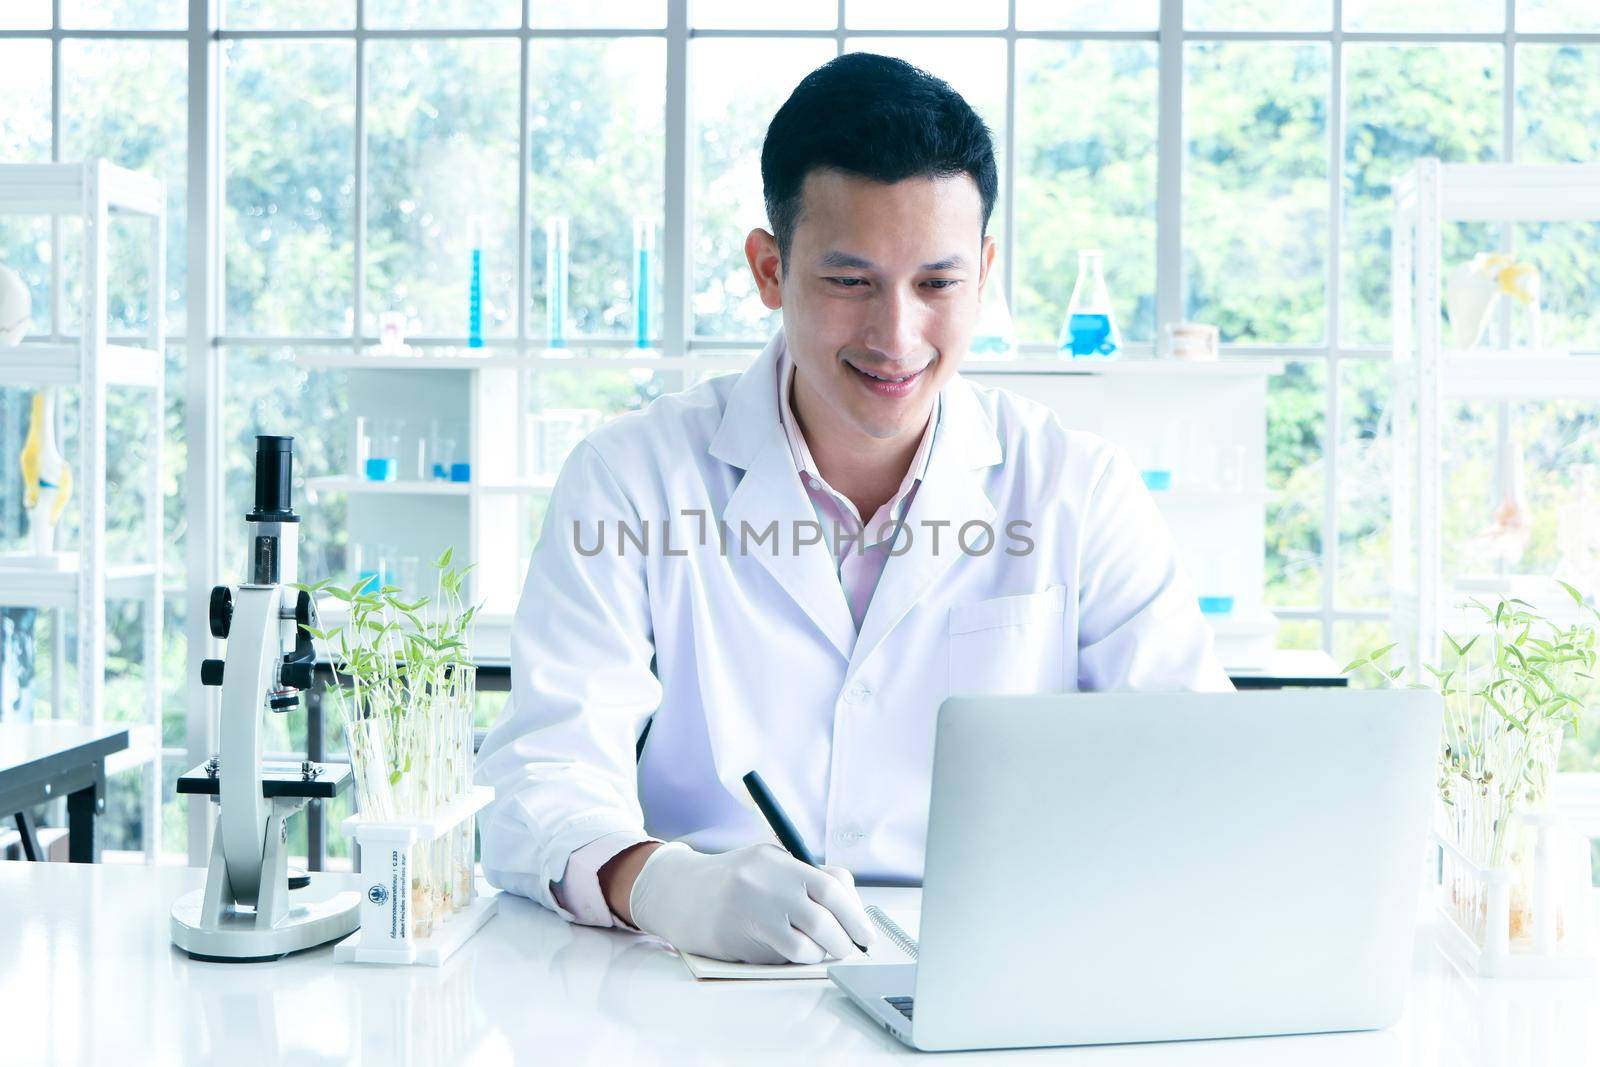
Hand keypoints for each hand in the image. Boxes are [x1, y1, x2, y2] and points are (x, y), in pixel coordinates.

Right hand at [626, 842, 875, 963]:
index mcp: (778, 860)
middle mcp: (765, 882)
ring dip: (821, 953)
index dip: (856, 914)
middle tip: (849, 949)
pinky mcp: (737, 937)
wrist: (679, 892)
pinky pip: (782, 955)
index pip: (831, 885)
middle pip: (823, 918)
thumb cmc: (734, 882)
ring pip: (806, 942)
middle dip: (845, 940)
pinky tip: (792, 953)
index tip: (867, 935)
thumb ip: (806, 877)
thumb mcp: (769, 864)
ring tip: (820, 952)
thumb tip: (852, 903)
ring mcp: (750, 910)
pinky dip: (797, 959)